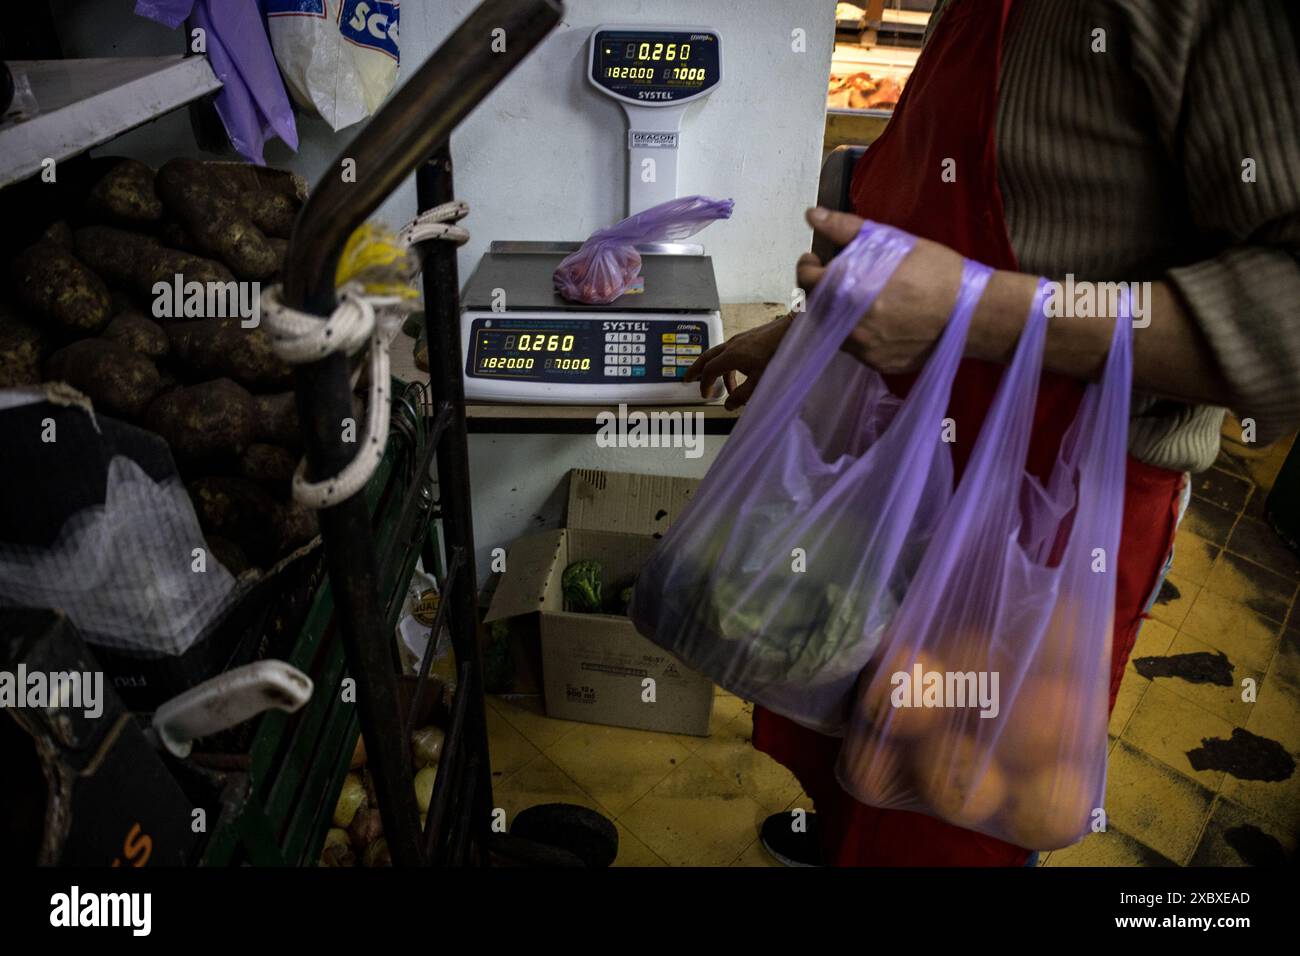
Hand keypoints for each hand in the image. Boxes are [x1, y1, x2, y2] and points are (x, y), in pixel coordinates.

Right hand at [683, 312, 793, 408]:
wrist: (792, 330)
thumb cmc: (778, 353)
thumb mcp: (760, 380)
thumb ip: (743, 395)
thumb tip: (729, 405)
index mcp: (730, 356)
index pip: (709, 371)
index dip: (704, 385)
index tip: (705, 395)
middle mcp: (731, 345)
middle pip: (706, 357)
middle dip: (696, 369)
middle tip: (688, 379)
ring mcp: (739, 340)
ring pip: (718, 354)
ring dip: (716, 370)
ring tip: (724, 386)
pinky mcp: (748, 338)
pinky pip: (730, 352)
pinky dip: (728, 364)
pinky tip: (739, 373)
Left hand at [796, 207, 965, 373]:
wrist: (972, 312)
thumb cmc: (936, 271)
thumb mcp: (892, 241)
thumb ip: (846, 229)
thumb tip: (812, 215)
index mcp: (849, 292)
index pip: (806, 282)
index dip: (806, 267)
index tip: (814, 259)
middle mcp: (850, 326)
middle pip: (816, 308)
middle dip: (821, 290)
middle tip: (836, 276)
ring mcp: (864, 349)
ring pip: (833, 330)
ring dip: (837, 312)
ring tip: (858, 296)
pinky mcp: (877, 364)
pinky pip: (855, 348)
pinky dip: (858, 332)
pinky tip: (878, 318)